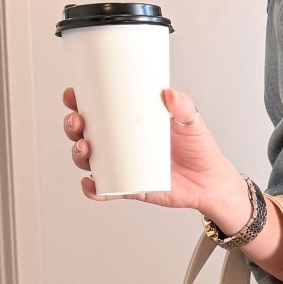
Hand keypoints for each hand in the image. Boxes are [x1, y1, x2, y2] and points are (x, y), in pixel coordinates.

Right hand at [60, 85, 251, 233]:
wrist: (210, 180)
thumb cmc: (198, 148)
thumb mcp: (191, 121)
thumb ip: (183, 106)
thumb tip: (169, 94)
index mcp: (128, 121)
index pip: (96, 108)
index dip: (78, 102)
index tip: (73, 94)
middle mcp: (119, 143)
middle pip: (83, 132)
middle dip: (72, 126)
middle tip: (79, 121)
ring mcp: (121, 165)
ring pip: (88, 159)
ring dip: (78, 154)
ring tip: (86, 148)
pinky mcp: (129, 187)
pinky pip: (105, 190)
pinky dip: (93, 190)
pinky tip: (91, 185)